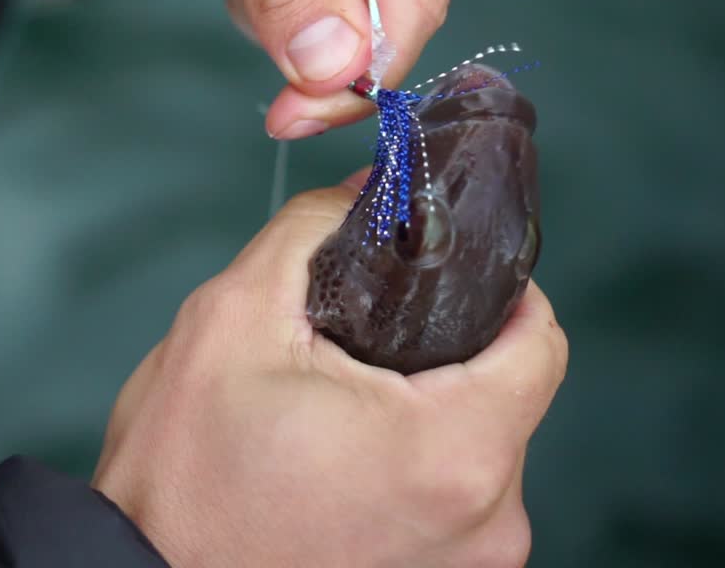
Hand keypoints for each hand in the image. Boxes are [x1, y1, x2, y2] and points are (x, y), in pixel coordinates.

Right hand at [92, 173, 567, 566]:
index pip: (541, 341)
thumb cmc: (183, 476)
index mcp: (452, 450)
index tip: (449, 277)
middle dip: (443, 355)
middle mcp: (483, 521)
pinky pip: (451, 504)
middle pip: (506, 397)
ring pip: (477, 451)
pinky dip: (409, 473)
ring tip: (335, 415)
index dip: (502, 290)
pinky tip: (340, 466)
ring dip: (423, 416)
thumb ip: (310, 233)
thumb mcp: (231, 321)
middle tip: (357, 348)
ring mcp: (466, 566)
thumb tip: (365, 195)